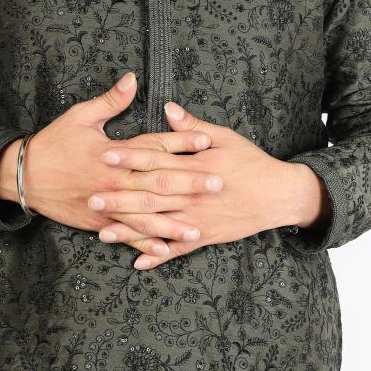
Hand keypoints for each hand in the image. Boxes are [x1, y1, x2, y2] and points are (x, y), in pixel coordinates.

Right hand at [0, 72, 210, 262]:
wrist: (24, 176)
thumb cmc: (54, 142)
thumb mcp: (81, 116)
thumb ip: (111, 100)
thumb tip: (132, 78)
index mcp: (113, 153)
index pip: (154, 145)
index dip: (181, 141)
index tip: (206, 140)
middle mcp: (113, 181)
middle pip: (157, 182)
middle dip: (189, 184)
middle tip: (217, 184)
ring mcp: (107, 205)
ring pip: (146, 216)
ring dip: (173, 222)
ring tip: (199, 227)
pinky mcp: (99, 222)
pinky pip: (126, 235)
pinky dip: (144, 243)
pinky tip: (165, 249)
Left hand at [92, 100, 308, 268]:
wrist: (279, 195)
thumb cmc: (252, 162)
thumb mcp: (225, 137)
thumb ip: (193, 127)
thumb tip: (168, 109)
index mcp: (194, 167)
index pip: (156, 159)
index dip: (130, 156)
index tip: (105, 153)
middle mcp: (192, 195)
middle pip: (150, 195)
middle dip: (119, 196)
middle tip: (91, 196)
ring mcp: (197, 219)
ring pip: (158, 226)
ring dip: (129, 229)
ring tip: (102, 232)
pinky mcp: (205, 237)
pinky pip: (178, 250)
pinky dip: (158, 257)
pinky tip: (137, 262)